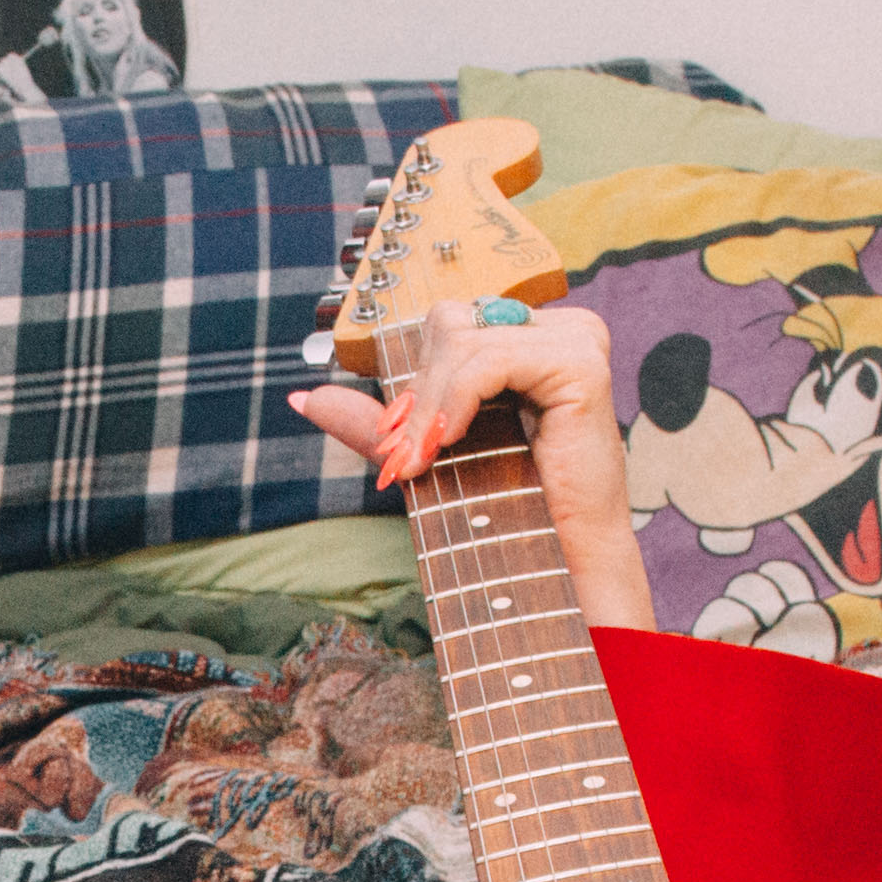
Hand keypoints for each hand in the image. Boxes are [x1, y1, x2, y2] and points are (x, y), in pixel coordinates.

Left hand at [289, 299, 651, 628]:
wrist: (564, 558)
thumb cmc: (509, 507)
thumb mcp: (431, 450)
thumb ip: (380, 420)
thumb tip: (302, 399)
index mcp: (533, 335)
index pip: (448, 324)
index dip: (417, 380)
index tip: (402, 439)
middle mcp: (560, 327)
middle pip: (451, 323)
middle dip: (420, 392)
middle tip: (410, 454)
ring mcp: (576, 339)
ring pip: (462, 343)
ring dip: (429, 407)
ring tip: (423, 458)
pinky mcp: (579, 363)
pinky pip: (488, 361)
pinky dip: (453, 402)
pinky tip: (448, 440)